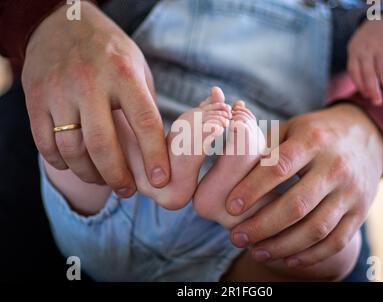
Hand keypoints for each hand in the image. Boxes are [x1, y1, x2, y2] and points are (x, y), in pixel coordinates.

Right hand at [22, 1, 169, 196]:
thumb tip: (156, 149)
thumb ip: (145, 106)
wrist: (63, 24)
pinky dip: (62, 163)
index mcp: (123, 74)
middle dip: (117, 176)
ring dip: (90, 174)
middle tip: (128, 191)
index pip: (144, 122)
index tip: (161, 179)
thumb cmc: (110, 52)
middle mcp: (89, 82)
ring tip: (104, 180)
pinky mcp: (36, 99)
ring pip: (72, 149)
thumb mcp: (138, 69)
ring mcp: (58, 91)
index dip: (154, 156)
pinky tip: (77, 166)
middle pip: (102, 144)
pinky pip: (46, 144)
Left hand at [225, 104, 382, 266]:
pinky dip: (311, 255)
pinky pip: (337, 241)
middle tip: (235, 238)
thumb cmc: (316, 134)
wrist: (366, 136)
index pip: (279, 168)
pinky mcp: (360, 212)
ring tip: (256, 252)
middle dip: (262, 226)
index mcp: (313, 141)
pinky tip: (287, 259)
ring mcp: (351, 192)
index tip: (230, 206)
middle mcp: (335, 167)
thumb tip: (229, 166)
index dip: (252, 189)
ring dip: (282, 246)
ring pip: (316, 229)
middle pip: (297, 205)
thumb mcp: (292, 128)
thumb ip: (264, 145)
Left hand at [347, 14, 382, 104]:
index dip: (360, 84)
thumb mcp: (356, 53)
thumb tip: (366, 94)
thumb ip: (359, 72)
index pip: (354, 71)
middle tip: (378, 102)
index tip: (367, 96)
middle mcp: (366, 50)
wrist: (380, 23)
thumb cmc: (365, 47)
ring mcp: (381, 47)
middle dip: (373, 88)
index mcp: (354, 52)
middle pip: (369, 72)